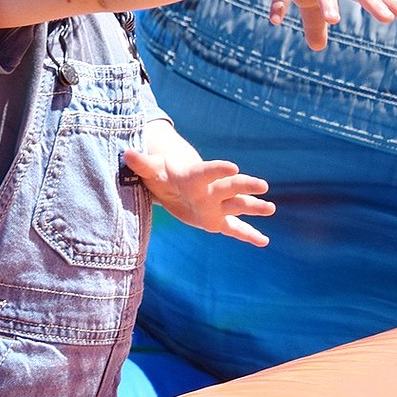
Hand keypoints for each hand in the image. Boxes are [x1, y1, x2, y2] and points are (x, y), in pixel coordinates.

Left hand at [123, 146, 273, 246]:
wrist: (175, 182)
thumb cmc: (162, 173)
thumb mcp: (151, 169)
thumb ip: (141, 163)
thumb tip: (126, 154)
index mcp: (194, 176)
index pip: (207, 171)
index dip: (218, 169)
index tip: (233, 167)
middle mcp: (210, 190)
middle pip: (230, 187)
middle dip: (245, 186)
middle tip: (262, 185)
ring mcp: (216, 206)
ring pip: (238, 206)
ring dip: (254, 208)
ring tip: (271, 208)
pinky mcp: (217, 220)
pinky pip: (234, 229)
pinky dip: (248, 235)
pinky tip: (264, 242)